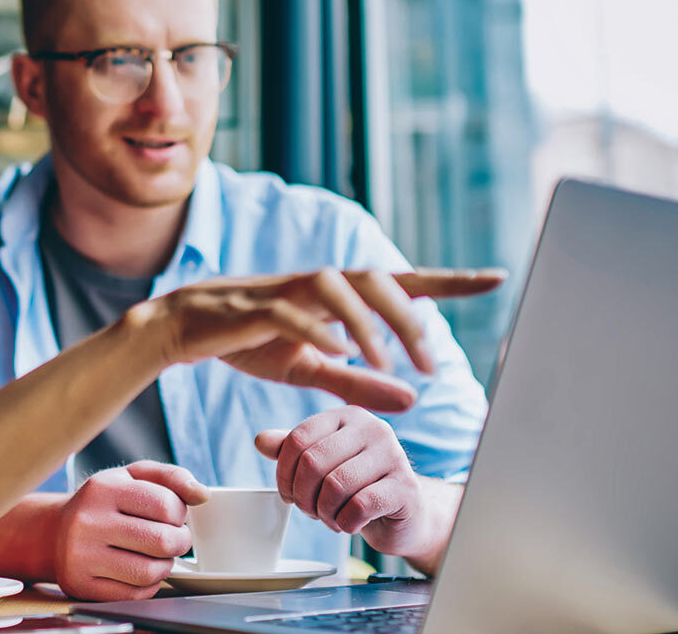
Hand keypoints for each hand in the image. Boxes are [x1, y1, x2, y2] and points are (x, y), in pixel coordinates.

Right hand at [52, 461, 206, 601]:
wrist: (54, 532)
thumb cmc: (102, 502)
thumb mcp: (131, 476)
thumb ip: (170, 477)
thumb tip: (201, 494)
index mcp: (103, 488)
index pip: (165, 505)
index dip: (180, 513)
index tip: (172, 515)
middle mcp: (87, 521)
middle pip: (161, 541)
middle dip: (179, 542)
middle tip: (173, 538)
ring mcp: (81, 556)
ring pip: (150, 572)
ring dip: (165, 565)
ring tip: (157, 555)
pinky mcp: (81, 585)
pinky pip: (134, 595)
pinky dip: (147, 585)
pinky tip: (139, 571)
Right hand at [128, 268, 503, 412]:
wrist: (181, 330)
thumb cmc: (248, 342)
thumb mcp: (310, 368)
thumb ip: (359, 381)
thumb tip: (414, 399)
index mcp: (336, 296)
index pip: (401, 281)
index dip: (449, 280)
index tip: (496, 277)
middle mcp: (316, 283)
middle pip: (376, 278)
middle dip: (410, 317)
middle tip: (431, 364)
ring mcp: (283, 290)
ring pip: (337, 286)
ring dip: (368, 322)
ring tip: (386, 361)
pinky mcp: (251, 308)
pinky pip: (290, 311)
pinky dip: (317, 328)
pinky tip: (337, 351)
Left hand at [255, 407, 438, 561]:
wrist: (405, 515)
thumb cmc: (358, 487)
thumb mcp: (322, 464)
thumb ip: (293, 451)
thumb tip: (260, 440)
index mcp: (347, 416)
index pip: (298, 438)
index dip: (284, 473)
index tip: (288, 494)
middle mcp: (373, 428)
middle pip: (313, 462)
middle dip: (303, 496)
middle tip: (310, 511)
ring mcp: (394, 456)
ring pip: (335, 485)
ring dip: (324, 512)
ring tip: (330, 518)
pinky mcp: (406, 488)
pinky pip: (360, 506)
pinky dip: (346, 523)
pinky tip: (350, 524)